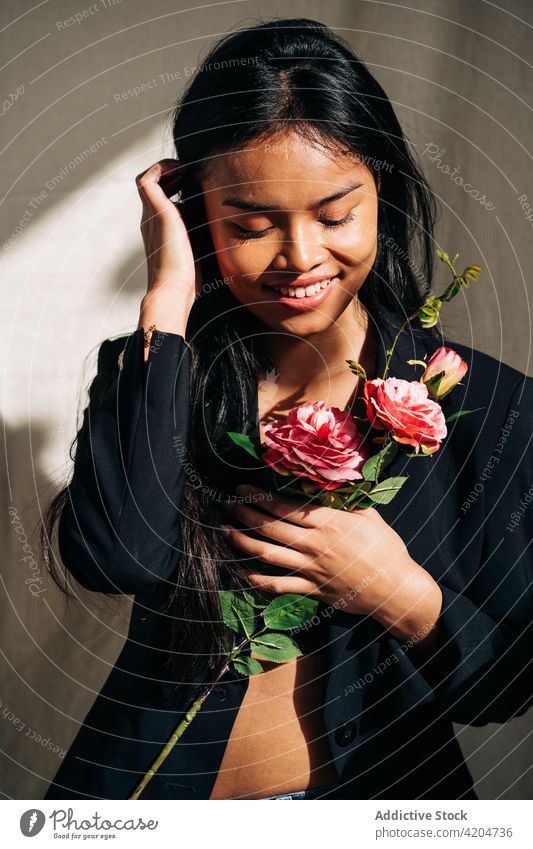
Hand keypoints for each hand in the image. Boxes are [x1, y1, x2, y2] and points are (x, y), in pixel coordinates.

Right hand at [136, 158, 201, 307]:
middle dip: (170, 174)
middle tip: (190, 172)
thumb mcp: (197, 250)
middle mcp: (150, 220)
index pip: (160, 199)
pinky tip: (180, 170)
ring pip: (147, 180)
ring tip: (185, 169)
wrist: (174, 290)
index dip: (173, 185)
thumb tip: (218, 224)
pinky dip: (160, 169)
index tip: (191, 182)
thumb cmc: (188, 279)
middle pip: (153, 186)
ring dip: (166, 169)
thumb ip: (200, 235)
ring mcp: (151, 216)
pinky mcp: (157, 213)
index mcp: (159, 230)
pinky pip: (147, 180)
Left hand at [222, 484, 442, 641]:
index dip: (260, 496)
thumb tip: (329, 481)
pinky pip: (278, 585)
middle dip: (244, 513)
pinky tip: (242, 571)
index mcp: (329, 522)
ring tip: (225, 531)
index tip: (243, 488)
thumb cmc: (385, 548)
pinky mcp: (311, 589)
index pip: (285, 506)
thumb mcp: (370, 515)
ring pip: (268, 554)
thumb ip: (346, 499)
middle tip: (228, 504)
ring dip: (242, 541)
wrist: (395, 588)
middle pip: (270, 526)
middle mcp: (315, 544)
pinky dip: (258, 580)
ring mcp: (311, 568)